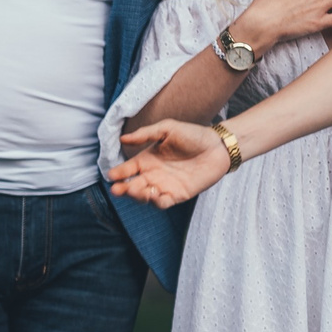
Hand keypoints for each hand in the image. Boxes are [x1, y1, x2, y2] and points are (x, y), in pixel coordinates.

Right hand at [109, 119, 232, 206]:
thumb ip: (146, 134)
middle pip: (131, 186)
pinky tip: (156, 195)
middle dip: (123, 189)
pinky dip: (157, 202)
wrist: (219, 146)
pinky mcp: (177, 195)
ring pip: (144, 197)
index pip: (127, 170)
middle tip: (117, 189)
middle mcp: (152, 175)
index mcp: (147, 160)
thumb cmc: (194, 135)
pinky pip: (162, 203)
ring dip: (138, 196)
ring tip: (137, 190)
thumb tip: (123, 138)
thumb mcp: (168, 129)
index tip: (112, 176)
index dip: (118, 174)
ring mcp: (164, 186)